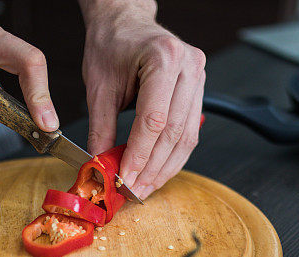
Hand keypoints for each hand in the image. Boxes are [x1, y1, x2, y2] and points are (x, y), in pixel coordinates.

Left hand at [80, 0, 205, 199]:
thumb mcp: (99, 88)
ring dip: (165, 167)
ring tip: (146, 187)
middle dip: (152, 167)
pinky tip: (158, 171)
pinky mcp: (199, 89)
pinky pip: (190, 131)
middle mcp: (188, 66)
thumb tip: (101, 165)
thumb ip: (101, 129)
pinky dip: (173, 155)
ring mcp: (199, 76)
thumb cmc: (111, 46)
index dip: (140, 154)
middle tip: (135, 191)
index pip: (154, 120)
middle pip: (174, 132)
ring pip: (186, 136)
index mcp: (162, 58)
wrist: (125, 22)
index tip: (125, 178)